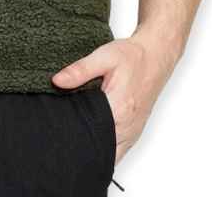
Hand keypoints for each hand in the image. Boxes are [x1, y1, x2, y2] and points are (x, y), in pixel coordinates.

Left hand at [51, 31, 179, 163]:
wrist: (154, 57)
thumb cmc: (132, 57)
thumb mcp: (103, 57)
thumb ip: (79, 70)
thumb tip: (57, 81)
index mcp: (118, 108)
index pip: (91, 135)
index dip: (73, 136)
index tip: (59, 130)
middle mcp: (127, 126)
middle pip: (100, 150)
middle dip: (81, 145)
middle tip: (64, 132)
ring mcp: (132, 132)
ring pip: (110, 154)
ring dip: (94, 147)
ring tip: (76, 132)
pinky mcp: (134, 132)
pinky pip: (117, 150)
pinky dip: (104, 146)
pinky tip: (92, 133)